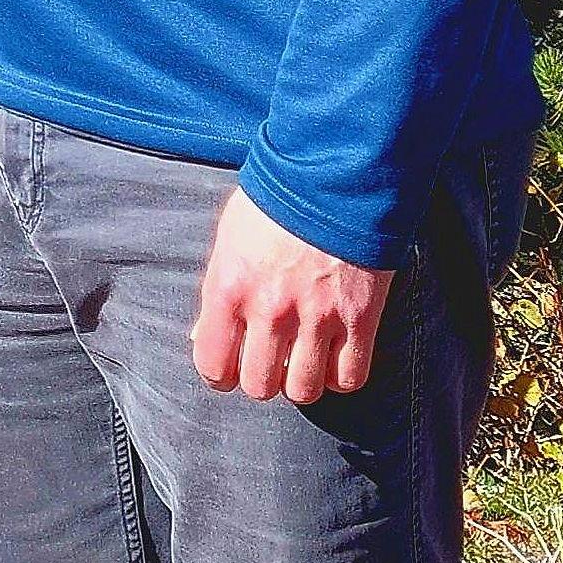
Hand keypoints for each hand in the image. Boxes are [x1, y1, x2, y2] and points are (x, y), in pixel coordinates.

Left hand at [191, 188, 394, 404]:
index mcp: (230, 286)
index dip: (221, 373)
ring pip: (303, 391)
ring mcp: (316, 316)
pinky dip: (340, 375)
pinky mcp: (359, 318)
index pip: (213, 365)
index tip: (231, 366)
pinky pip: (348, 378)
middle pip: (258, 386)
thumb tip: (203, 336)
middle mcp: (270, 309)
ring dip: (301, 379)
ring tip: (303, 356)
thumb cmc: (276, 199)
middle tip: (271, 358)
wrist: (334, 172)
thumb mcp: (231, 235)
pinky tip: (334, 354)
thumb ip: (218, 289)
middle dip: (263, 377)